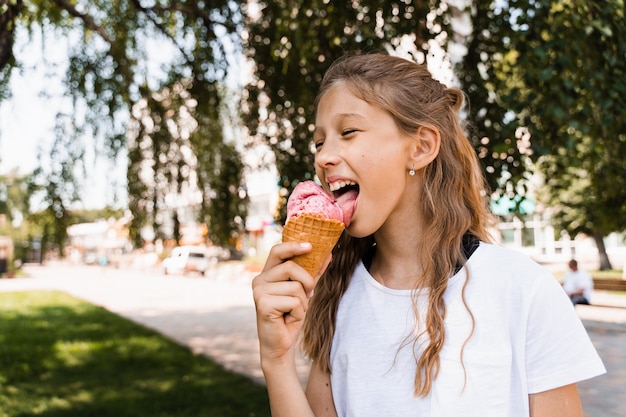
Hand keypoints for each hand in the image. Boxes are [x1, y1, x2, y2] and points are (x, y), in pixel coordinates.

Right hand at [252, 242, 315, 364]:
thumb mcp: (304, 292)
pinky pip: (294, 301)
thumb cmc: (290, 317)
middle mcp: (259, 280)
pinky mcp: (263, 304)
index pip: (277, 251)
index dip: (293, 246)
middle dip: (307, 282)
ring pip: (296, 287)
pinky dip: (299, 312)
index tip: (311, 246)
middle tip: (307, 295)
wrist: (281, 345)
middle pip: (291, 267)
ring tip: (292, 312)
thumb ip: (313, 273)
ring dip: (303, 302)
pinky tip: (288, 319)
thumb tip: (328, 254)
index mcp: (266, 274)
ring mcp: (259, 292)